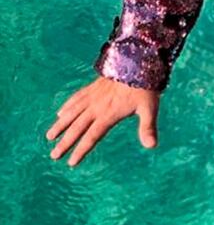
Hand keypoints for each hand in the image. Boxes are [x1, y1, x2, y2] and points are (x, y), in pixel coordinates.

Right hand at [45, 76, 160, 166]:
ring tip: (49, 136)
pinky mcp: (93, 86)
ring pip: (72, 112)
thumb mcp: (149, 108)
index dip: (81, 150)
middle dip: (65, 142)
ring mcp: (93, 95)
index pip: (92, 136)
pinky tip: (60, 112)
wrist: (138, 61)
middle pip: (77, 127)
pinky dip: (67, 106)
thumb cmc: (145, 87)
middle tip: (54, 155)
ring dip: (60, 125)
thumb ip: (148, 127)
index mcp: (109, 114)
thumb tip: (152, 146)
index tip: (71, 163)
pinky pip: (77, 97)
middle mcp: (97, 106)